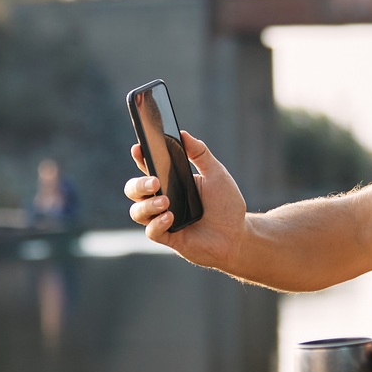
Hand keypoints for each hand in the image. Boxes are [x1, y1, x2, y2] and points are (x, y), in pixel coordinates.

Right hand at [123, 131, 247, 268]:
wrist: (238, 234)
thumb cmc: (226, 204)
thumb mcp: (216, 174)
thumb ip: (200, 153)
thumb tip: (183, 133)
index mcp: (170, 182)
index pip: (148, 168)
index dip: (140, 158)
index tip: (138, 148)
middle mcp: (162, 200)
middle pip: (134, 190)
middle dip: (139, 184)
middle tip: (155, 182)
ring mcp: (163, 220)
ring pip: (137, 212)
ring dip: (148, 205)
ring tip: (166, 202)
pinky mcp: (169, 238)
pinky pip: (152, 232)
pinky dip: (158, 223)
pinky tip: (171, 217)